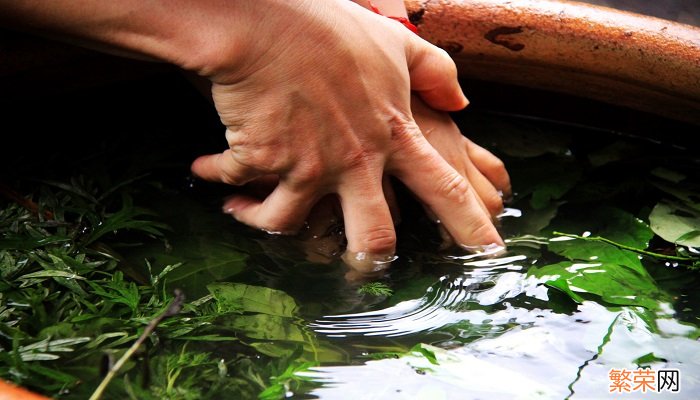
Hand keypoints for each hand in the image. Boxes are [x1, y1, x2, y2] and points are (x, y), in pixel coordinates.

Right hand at [189, 1, 503, 270]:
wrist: (265, 23)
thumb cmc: (330, 28)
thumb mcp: (396, 43)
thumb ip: (436, 73)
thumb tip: (463, 103)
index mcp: (393, 135)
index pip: (445, 188)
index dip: (471, 227)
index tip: (490, 256)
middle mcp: (356, 162)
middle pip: (373, 238)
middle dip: (367, 262)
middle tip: (358, 268)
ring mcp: (309, 168)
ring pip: (289, 226)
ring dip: (260, 221)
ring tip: (245, 212)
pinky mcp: (265, 162)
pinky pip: (236, 185)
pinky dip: (217, 180)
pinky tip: (205, 169)